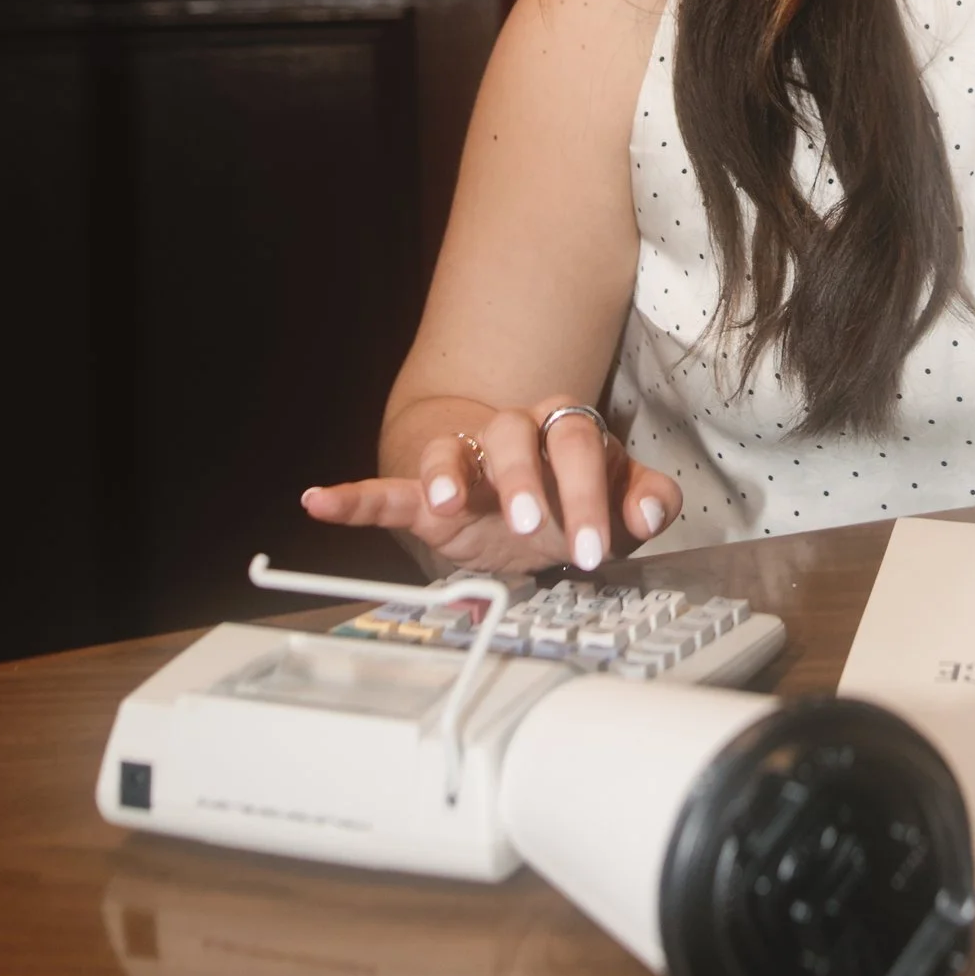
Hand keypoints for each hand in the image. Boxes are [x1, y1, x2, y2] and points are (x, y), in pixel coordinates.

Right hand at [302, 404, 681, 577]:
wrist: (527, 498)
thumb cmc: (574, 494)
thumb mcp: (620, 502)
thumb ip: (647, 500)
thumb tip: (655, 508)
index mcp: (564, 427)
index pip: (578, 445)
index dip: (588, 495)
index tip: (595, 548)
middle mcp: (512, 432)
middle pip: (515, 438)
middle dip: (523, 481)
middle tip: (531, 526)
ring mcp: (466, 461)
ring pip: (453, 451)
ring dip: (448, 475)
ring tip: (447, 504)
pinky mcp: (425, 495)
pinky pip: (387, 489)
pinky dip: (354, 497)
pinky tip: (319, 501)